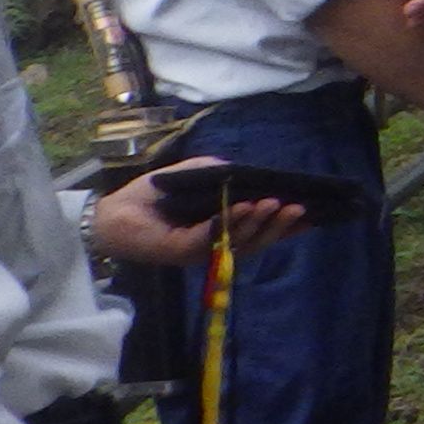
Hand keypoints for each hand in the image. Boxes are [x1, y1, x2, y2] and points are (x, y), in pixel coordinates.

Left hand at [88, 168, 306, 271]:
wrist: (113, 213)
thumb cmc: (152, 195)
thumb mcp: (192, 176)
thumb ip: (218, 172)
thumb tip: (245, 172)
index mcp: (220, 232)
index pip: (259, 232)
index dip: (285, 226)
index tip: (311, 214)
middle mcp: (215, 246)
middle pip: (256, 240)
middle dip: (280, 225)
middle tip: (301, 208)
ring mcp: (201, 251)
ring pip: (240, 241)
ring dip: (261, 222)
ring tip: (279, 205)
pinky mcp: (183, 250)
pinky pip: (214, 236)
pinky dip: (232, 221)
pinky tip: (246, 206)